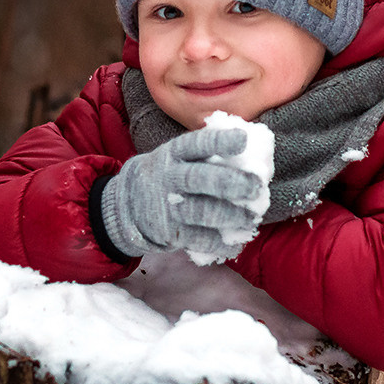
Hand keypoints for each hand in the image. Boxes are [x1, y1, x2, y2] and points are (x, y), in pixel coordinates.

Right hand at [99, 125, 269, 263]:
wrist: (127, 205)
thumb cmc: (168, 176)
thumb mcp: (176, 157)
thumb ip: (205, 155)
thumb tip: (253, 154)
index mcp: (174, 154)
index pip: (196, 144)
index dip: (218, 142)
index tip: (242, 140)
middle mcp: (169, 178)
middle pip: (199, 179)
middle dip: (231, 183)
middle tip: (256, 188)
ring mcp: (168, 206)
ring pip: (202, 211)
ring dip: (231, 216)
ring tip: (251, 219)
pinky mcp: (170, 232)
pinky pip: (199, 239)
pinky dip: (220, 243)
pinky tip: (236, 243)